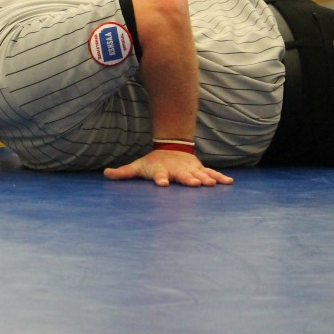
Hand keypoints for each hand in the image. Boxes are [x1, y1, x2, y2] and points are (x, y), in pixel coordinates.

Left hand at [103, 149, 233, 186]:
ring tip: (211, 184)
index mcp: (161, 170)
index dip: (160, 179)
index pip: (159, 175)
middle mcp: (177, 170)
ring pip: (199, 174)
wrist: (170, 148)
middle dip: (188, 179)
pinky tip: (228, 182)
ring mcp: (190, 169)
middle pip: (183, 175)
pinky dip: (219, 177)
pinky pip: (211, 173)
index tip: (162, 184)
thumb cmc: (152, 162)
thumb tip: (105, 173)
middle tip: (194, 184)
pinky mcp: (200, 170)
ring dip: (205, 179)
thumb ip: (123, 172)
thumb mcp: (137, 166)